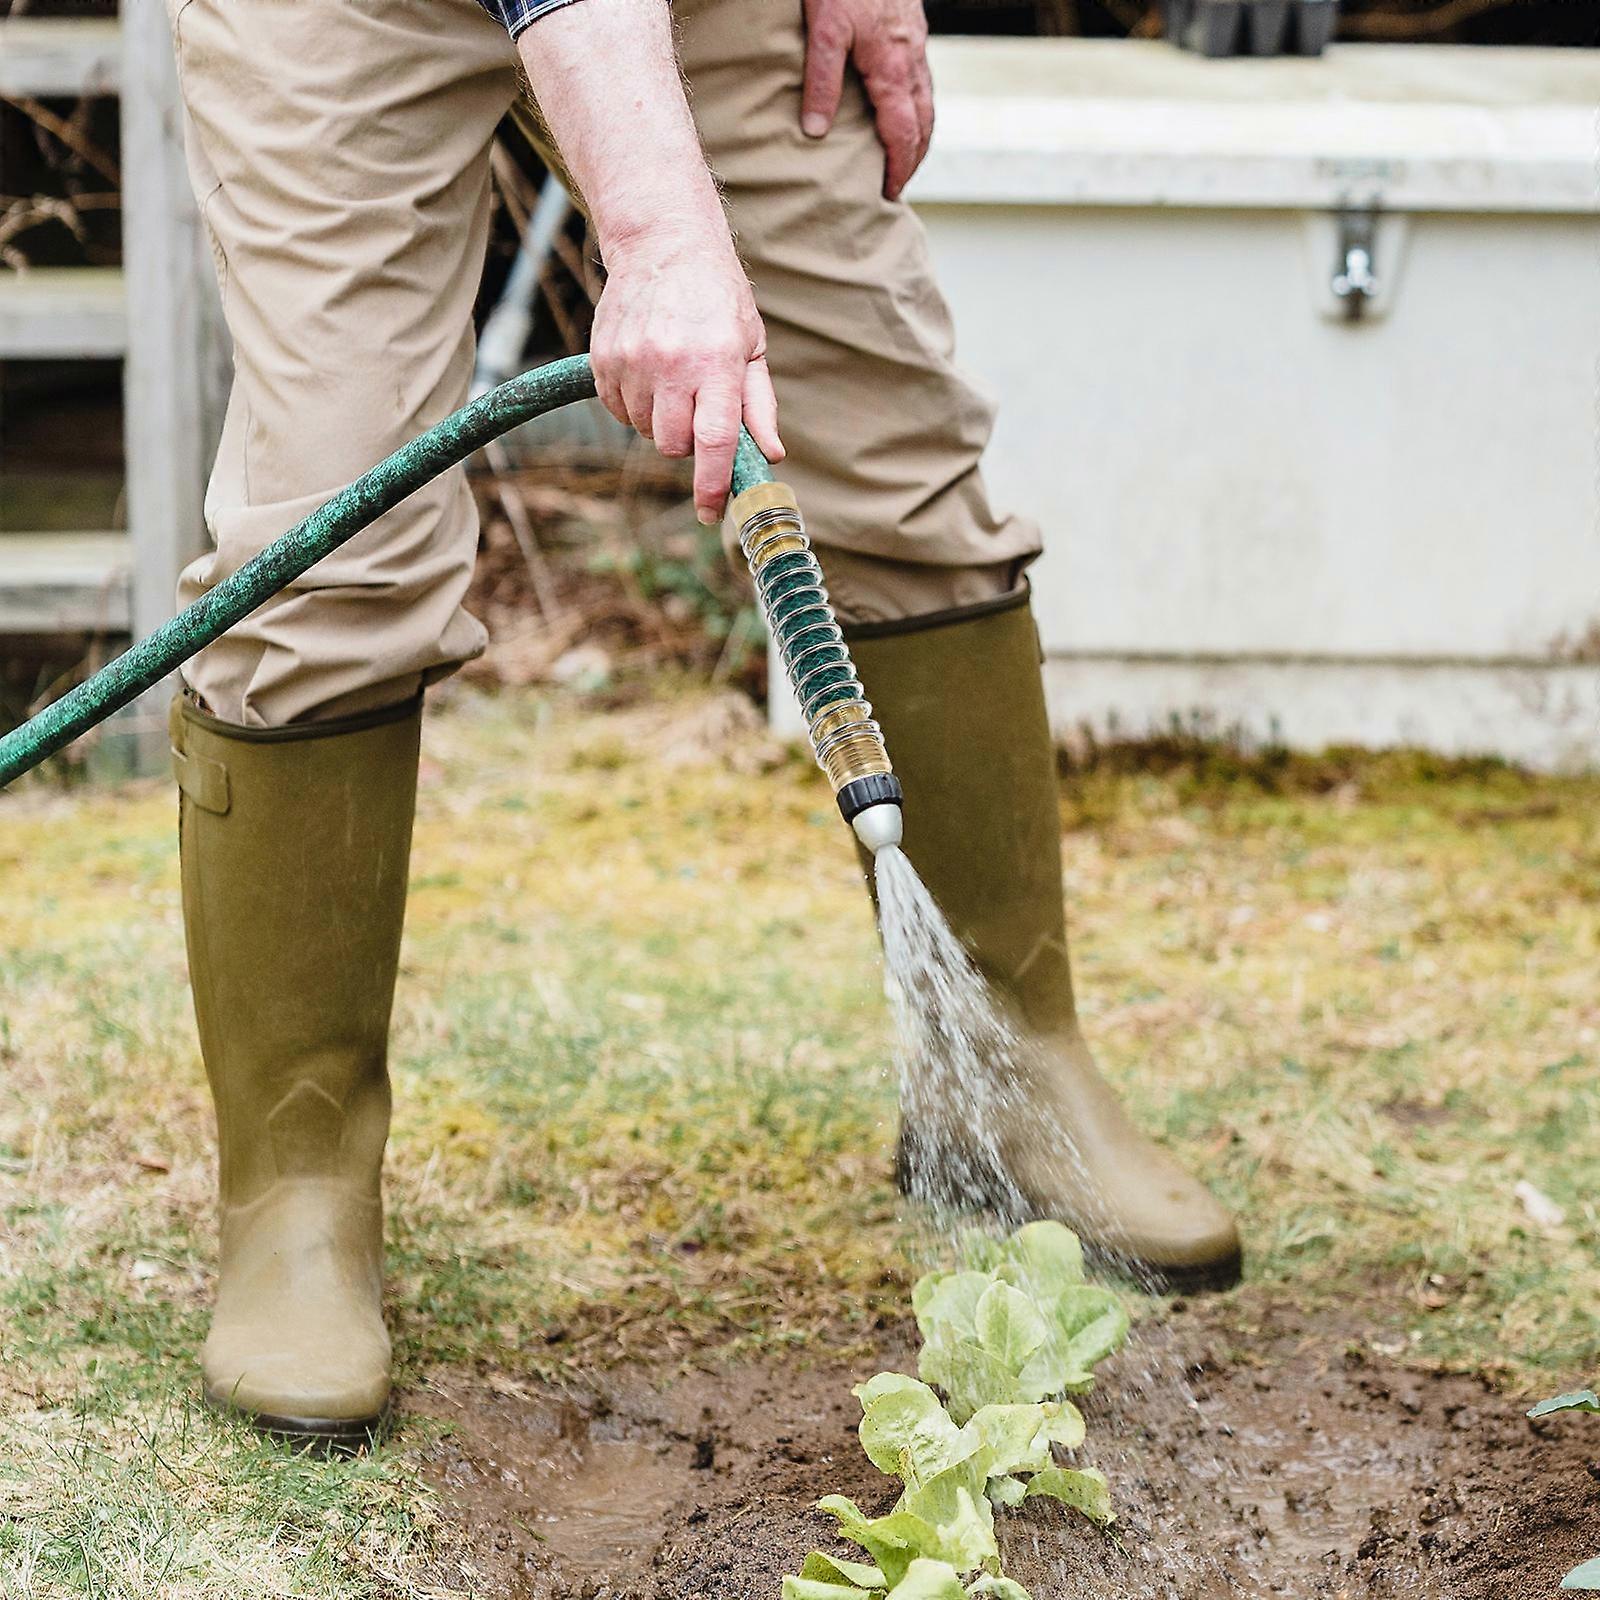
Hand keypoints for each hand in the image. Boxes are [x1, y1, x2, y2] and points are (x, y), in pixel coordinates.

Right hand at [514, 0, 783, 522]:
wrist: (662, 241)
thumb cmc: (717, 296)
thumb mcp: (751, 345)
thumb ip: (759, 406)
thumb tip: (770, 457)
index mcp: (717, 362)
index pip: (714, 442)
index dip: (711, 485)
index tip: (708, 513)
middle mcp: (671, 363)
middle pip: (673, 446)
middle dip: (687, 443)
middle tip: (697, 410)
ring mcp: (631, 360)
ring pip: (644, 430)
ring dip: (660, 421)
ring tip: (673, 380)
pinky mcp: (602, 357)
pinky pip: (617, 411)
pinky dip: (633, 405)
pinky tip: (647, 373)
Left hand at [801, 0, 933, 198]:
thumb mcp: (822, 29)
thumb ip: (820, 81)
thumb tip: (815, 134)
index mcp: (893, 67)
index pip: (904, 134)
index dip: (899, 168)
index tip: (890, 193)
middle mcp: (912, 59)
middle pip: (923, 122)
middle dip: (914, 158)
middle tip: (898, 185)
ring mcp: (916, 43)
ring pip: (926, 100)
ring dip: (918, 133)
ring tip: (903, 157)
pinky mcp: (912, 28)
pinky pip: (921, 78)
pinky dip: (916, 105)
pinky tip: (901, 108)